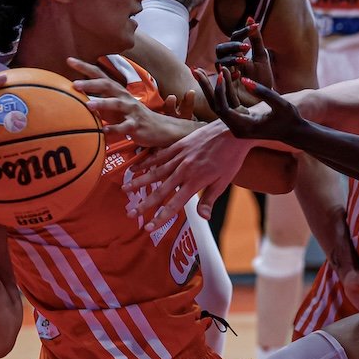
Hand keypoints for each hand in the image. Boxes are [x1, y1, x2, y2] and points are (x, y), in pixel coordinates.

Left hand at [68, 57, 201, 146]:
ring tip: (89, 105)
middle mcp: (124, 97)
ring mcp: (131, 111)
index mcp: (117, 92)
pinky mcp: (137, 125)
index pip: (100, 75)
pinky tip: (104, 131)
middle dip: (91, 83)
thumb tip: (75, 99)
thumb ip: (99, 102)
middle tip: (74, 84)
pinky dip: (114, 129)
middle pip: (108, 85)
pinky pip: (125, 127)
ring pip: (117, 104)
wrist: (160, 128)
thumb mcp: (115, 108)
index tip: (69, 60)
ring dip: (103, 103)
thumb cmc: (132, 118)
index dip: (85, 67)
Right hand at [123, 118, 251, 229]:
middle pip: (160, 190)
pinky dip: (147, 162)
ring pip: (155, 172)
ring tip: (125, 189)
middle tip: (130, 213)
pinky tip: (137, 167)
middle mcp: (184, 170)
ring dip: (139, 182)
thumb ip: (209, 199)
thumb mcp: (224, 182)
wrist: (233, 131)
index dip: (160, 217)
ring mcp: (180, 156)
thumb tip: (202, 218)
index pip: (174, 205)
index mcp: (195, 182)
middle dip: (144, 204)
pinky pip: (160, 156)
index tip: (148, 227)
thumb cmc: (231, 158)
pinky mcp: (179, 145)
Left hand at [198, 67, 306, 142]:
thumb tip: (244, 80)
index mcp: (244, 127)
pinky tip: (224, 72)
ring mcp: (237, 123)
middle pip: (215, 106)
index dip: (220, 91)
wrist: (295, 131)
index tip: (222, 72)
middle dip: (206, 88)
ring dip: (212, 87)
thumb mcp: (280, 104)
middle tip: (195, 69)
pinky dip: (225, 88)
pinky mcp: (241, 117)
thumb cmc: (290, 118)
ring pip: (219, 104)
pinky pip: (229, 102)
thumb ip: (263, 92)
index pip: (223, 108)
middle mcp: (237, 128)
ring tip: (201, 69)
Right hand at [215, 16, 273, 92]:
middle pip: (221, 48)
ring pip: (219, 62)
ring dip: (231, 59)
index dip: (243, 31)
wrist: (264, 99)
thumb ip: (256, 39)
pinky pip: (221, 78)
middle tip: (247, 47)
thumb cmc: (262, 78)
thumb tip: (251, 18)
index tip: (256, 26)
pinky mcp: (226, 87)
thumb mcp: (261, 57)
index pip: (235, 37)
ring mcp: (225, 74)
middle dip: (233, 46)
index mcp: (237, 52)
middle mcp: (228, 61)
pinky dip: (229, 75)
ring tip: (244, 61)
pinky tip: (240, 76)